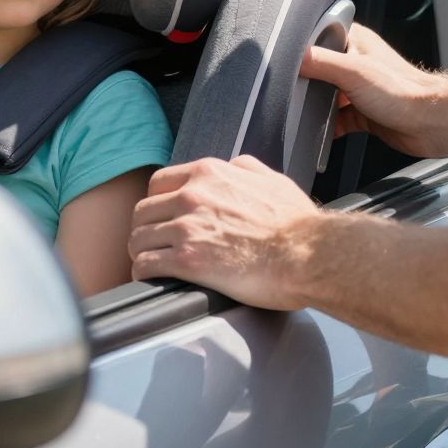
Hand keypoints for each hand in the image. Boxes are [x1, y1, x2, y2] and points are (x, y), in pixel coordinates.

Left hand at [129, 156, 322, 308]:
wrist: (308, 254)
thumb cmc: (297, 223)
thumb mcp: (272, 179)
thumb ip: (245, 169)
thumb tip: (233, 167)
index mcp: (209, 174)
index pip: (159, 183)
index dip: (157, 203)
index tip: (161, 218)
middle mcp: (192, 196)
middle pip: (142, 211)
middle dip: (145, 229)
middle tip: (153, 244)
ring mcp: (187, 228)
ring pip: (138, 238)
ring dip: (141, 252)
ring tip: (149, 264)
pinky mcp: (187, 261)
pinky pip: (146, 265)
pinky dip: (143, 273)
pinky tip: (151, 280)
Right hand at [299, 24, 442, 155]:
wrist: (431, 123)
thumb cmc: (403, 92)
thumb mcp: (353, 71)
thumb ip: (320, 62)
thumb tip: (291, 57)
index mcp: (355, 41)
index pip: (318, 37)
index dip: (300, 48)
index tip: (283, 61)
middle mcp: (356, 63)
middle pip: (318, 70)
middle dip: (306, 84)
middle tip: (291, 93)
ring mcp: (360, 89)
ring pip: (327, 97)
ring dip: (316, 108)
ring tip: (302, 115)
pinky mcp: (364, 112)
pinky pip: (338, 120)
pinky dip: (328, 128)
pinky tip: (320, 134)